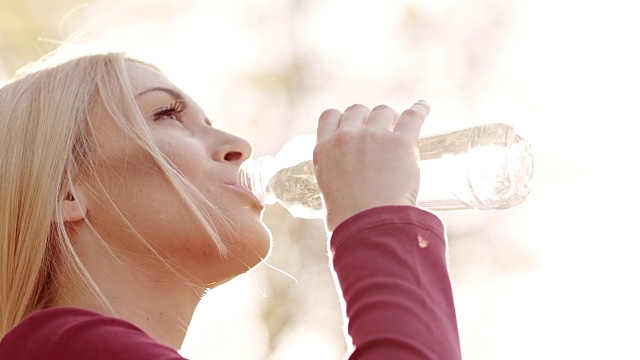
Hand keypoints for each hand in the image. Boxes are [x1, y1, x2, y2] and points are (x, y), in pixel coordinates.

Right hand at [313, 101, 428, 230]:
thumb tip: (349, 195)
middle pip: (357, 110)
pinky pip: (412, 116)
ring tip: (399, 127)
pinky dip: (419, 110)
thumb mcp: (329, 195)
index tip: (351, 125)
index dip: (342, 118)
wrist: (369, 226)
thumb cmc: (349, 221)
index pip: (330, 116)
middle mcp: (346, 137)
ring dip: (390, 118)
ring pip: (383, 111)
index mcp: (324, 150)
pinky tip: (423, 107)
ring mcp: (374, 137)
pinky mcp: (401, 143)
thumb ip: (337, 183)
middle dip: (367, 118)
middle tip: (378, 130)